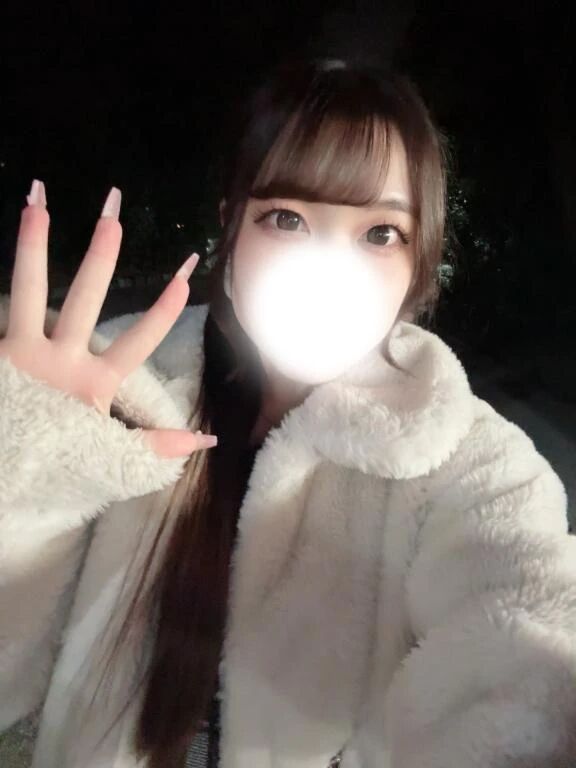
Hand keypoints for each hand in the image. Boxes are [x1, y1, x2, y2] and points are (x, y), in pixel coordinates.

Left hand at [0, 180, 216, 458]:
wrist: (0, 478)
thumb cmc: (56, 463)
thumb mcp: (110, 457)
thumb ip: (156, 444)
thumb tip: (209, 441)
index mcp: (94, 384)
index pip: (139, 341)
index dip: (164, 309)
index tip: (185, 272)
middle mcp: (59, 360)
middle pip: (85, 298)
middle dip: (102, 253)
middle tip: (112, 210)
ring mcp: (22, 353)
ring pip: (31, 288)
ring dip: (33, 242)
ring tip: (36, 197)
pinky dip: (0, 281)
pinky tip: (14, 225)